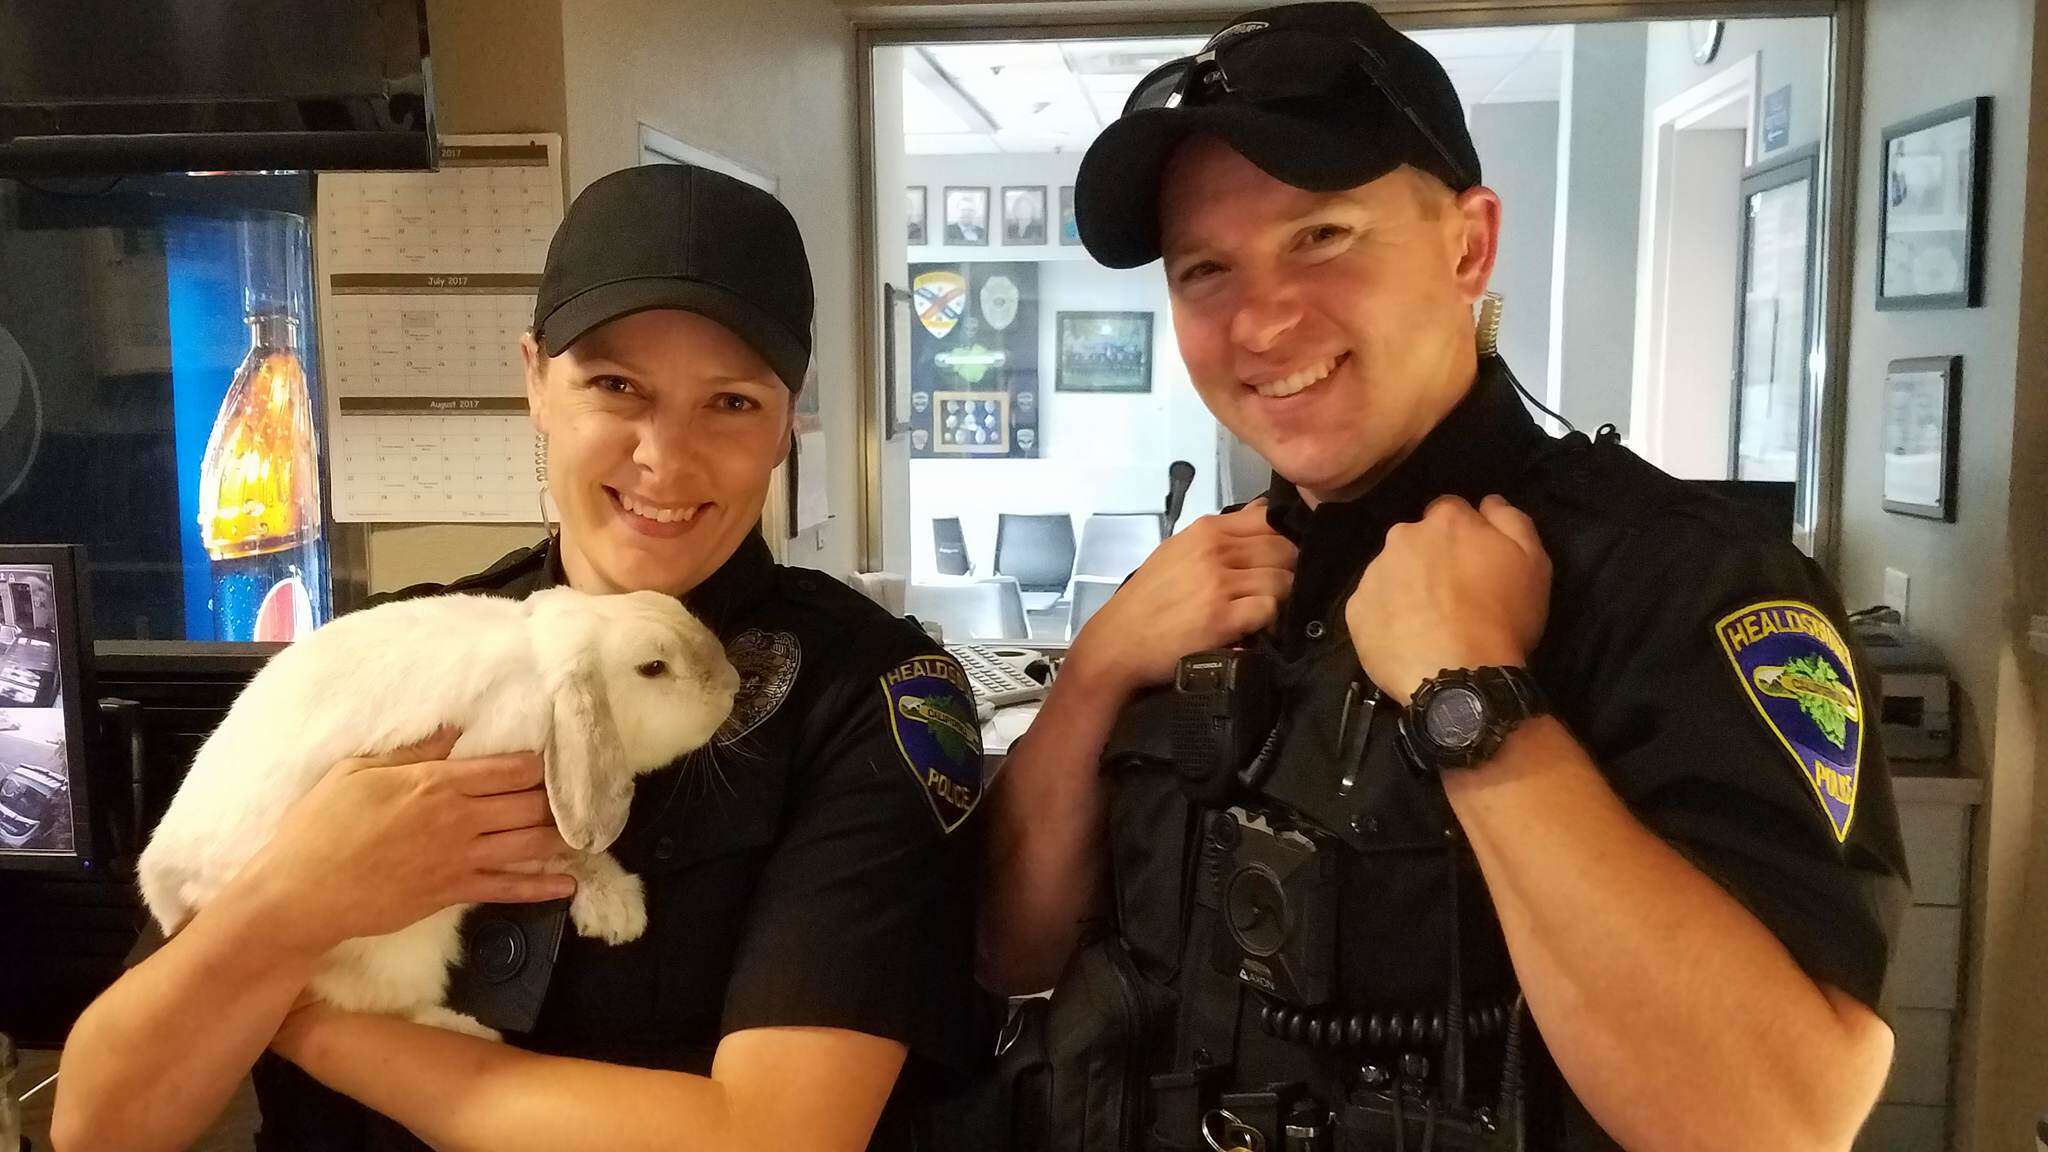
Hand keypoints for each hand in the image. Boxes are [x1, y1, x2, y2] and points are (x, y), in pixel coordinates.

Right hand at [228, 729, 576, 960]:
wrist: (301, 894)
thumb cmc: (320, 826)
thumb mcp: (357, 771)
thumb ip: (412, 752)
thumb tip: (453, 728)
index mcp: (437, 783)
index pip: (509, 768)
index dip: (540, 763)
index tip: (559, 758)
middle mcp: (459, 819)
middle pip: (528, 803)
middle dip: (557, 798)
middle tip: (581, 795)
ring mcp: (460, 859)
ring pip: (528, 843)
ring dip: (561, 837)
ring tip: (586, 832)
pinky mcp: (453, 893)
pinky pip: (509, 889)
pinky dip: (543, 887)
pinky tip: (569, 886)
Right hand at [1068, 501, 1296, 692]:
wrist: (1119, 640)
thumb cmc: (1149, 597)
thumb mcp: (1179, 550)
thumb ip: (1221, 532)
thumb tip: (1263, 511)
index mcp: (1205, 530)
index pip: (1269, 520)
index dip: (1284, 540)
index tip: (1279, 559)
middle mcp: (1215, 550)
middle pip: (1284, 550)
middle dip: (1288, 571)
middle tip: (1276, 590)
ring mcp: (1219, 584)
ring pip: (1283, 580)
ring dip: (1281, 598)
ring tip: (1263, 610)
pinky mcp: (1223, 618)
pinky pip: (1270, 609)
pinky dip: (1269, 620)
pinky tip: (1254, 626)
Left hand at [1345, 494, 1550, 705]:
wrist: (1460, 677)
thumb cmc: (1504, 618)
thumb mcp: (1533, 562)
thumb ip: (1511, 520)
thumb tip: (1488, 501)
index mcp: (1445, 520)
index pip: (1449, 510)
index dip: (1462, 535)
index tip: (1471, 562)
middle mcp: (1402, 537)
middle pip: (1416, 539)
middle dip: (1430, 558)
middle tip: (1450, 595)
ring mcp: (1374, 573)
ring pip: (1391, 570)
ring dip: (1406, 585)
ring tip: (1427, 621)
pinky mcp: (1355, 609)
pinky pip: (1372, 604)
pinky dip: (1386, 615)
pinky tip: (1406, 638)